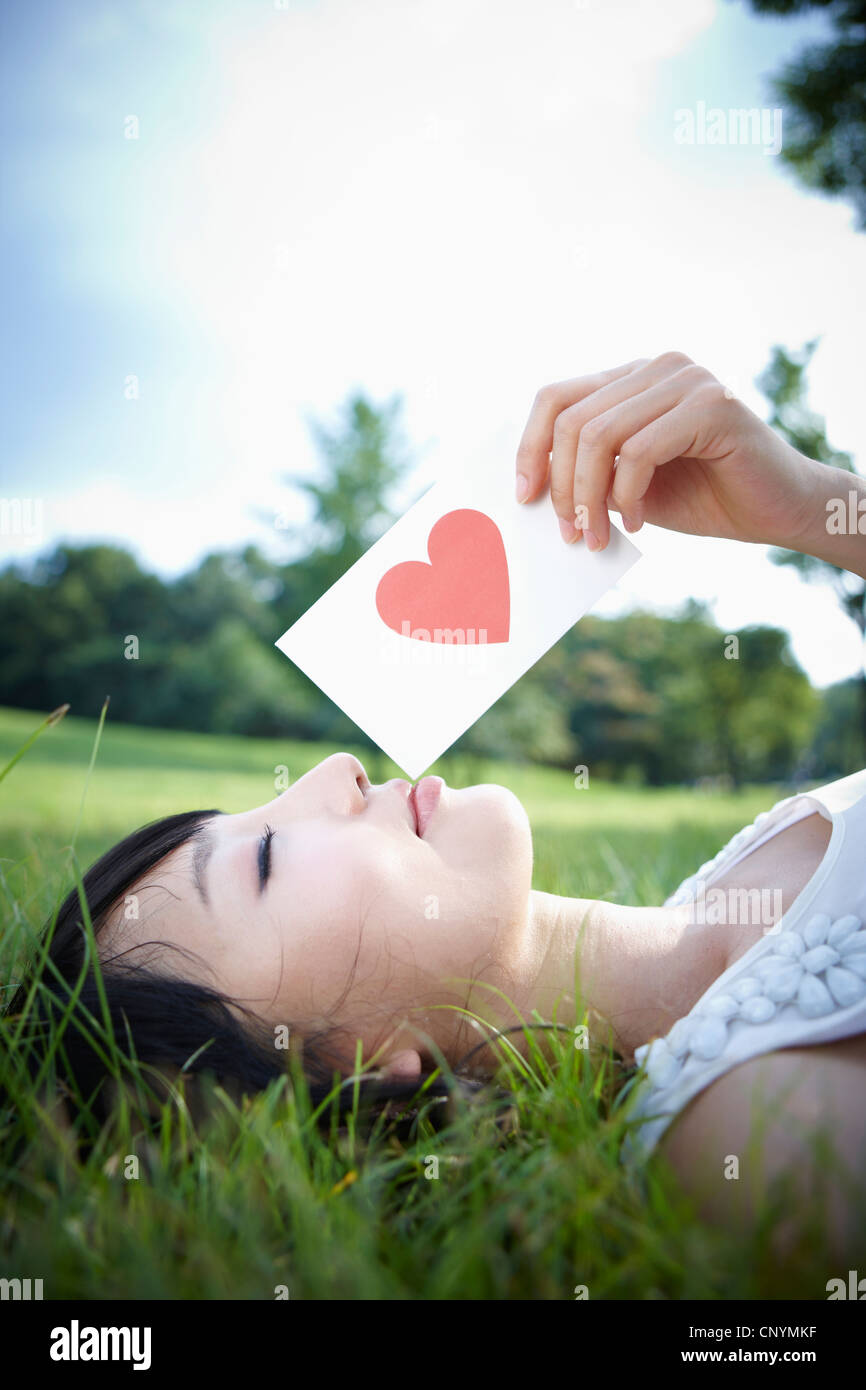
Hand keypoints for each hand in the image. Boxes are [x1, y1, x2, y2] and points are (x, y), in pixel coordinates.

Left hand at [515, 351, 821, 552]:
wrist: (777, 510)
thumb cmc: (703, 497)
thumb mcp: (628, 486)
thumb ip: (588, 473)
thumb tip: (531, 486)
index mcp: (632, 378)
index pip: (556, 397)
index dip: (529, 448)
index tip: (524, 497)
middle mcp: (656, 367)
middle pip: (572, 419)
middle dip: (562, 486)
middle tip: (571, 534)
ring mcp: (686, 379)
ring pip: (600, 436)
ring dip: (591, 498)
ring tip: (598, 537)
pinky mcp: (711, 404)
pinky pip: (639, 451)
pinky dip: (629, 496)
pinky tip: (641, 522)